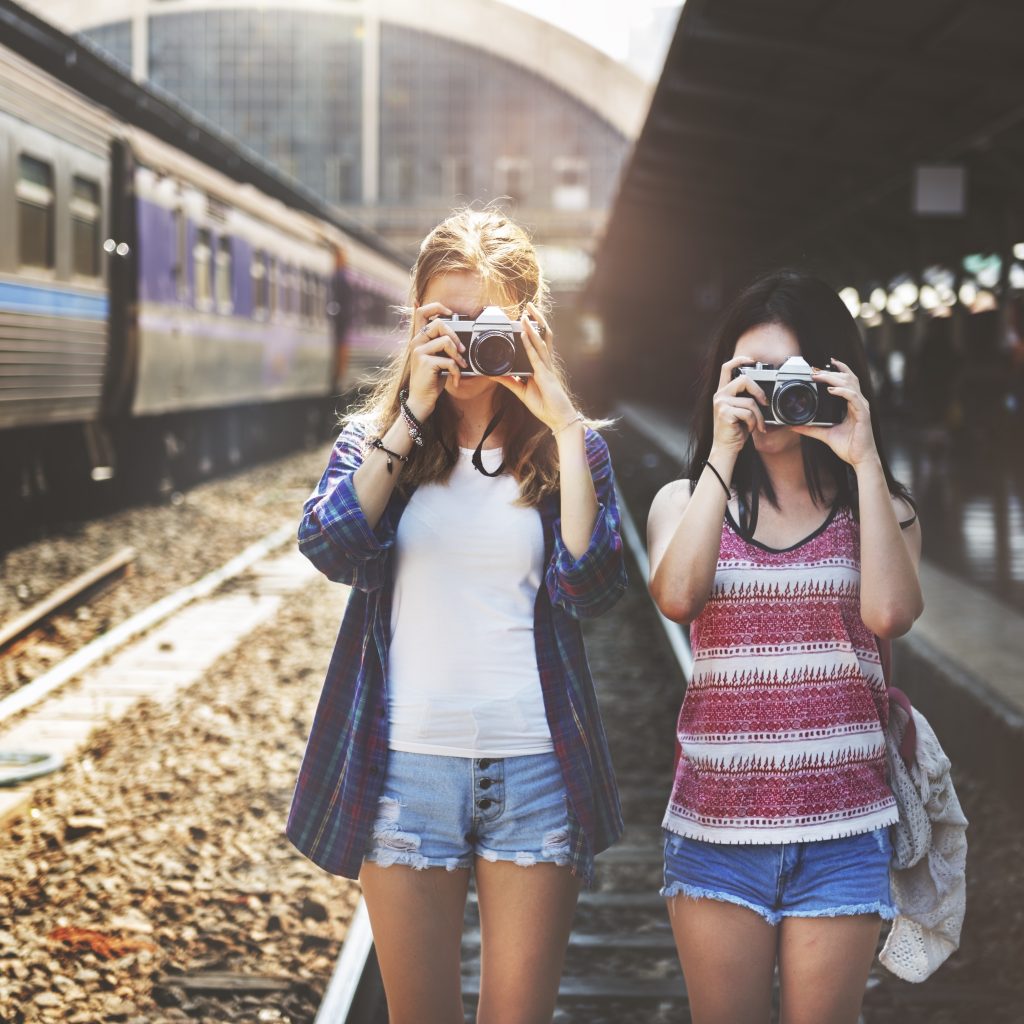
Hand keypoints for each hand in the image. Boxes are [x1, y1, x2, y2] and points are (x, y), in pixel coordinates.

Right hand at [405, 302, 466, 420]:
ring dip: (458, 355)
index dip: (436, 307)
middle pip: (438, 323)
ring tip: (460, 365)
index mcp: (418, 339)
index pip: (421, 312)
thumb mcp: (437, 359)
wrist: (421, 400)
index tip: (449, 313)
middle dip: (455, 335)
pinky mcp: (425, 363)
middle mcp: (416, 342)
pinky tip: (455, 379)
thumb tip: (459, 337)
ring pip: (445, 341)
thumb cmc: (431, 379)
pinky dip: (456, 371)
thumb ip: (443, 346)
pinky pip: (449, 361)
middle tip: (461, 350)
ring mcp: (419, 352)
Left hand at [495, 303, 576, 430]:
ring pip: (541, 341)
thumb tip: (493, 373)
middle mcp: (546, 363)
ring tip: (525, 313)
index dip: (534, 328)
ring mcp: (547, 368)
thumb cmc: (545, 405)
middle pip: (544, 335)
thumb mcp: (521, 391)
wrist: (559, 418)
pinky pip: (536, 356)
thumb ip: (508, 381)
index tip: (526, 317)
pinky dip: (530, 344)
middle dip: (537, 319)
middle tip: (529, 305)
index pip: (539, 341)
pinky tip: (524, 334)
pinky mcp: (545, 375)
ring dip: (533, 326)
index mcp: (542, 366)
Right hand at [711, 356, 767, 454]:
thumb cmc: (735, 430)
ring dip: (758, 416)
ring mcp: (721, 403)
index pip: (727, 367)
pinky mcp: (724, 413)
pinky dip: (753, 423)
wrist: (726, 448)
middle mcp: (720, 395)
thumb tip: (763, 393)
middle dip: (759, 391)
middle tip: (764, 403)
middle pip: (744, 380)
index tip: (751, 360)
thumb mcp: (741, 411)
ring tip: (757, 425)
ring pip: (750, 402)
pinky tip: (749, 428)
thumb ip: (746, 398)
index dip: (739, 360)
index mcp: (723, 392)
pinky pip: (748, 413)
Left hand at [791, 358, 879, 467]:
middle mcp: (858, 403)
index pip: (847, 381)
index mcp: (852, 404)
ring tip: (820, 377)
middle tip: (815, 370)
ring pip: (850, 384)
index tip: (821, 366)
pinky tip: (831, 390)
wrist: (860, 459)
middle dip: (831, 372)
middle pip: (848, 378)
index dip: (837, 370)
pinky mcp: (863, 414)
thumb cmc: (848, 446)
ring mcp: (862, 407)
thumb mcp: (825, 434)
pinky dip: (842, 391)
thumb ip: (811, 428)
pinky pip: (853, 397)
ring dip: (834, 378)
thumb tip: (794, 426)